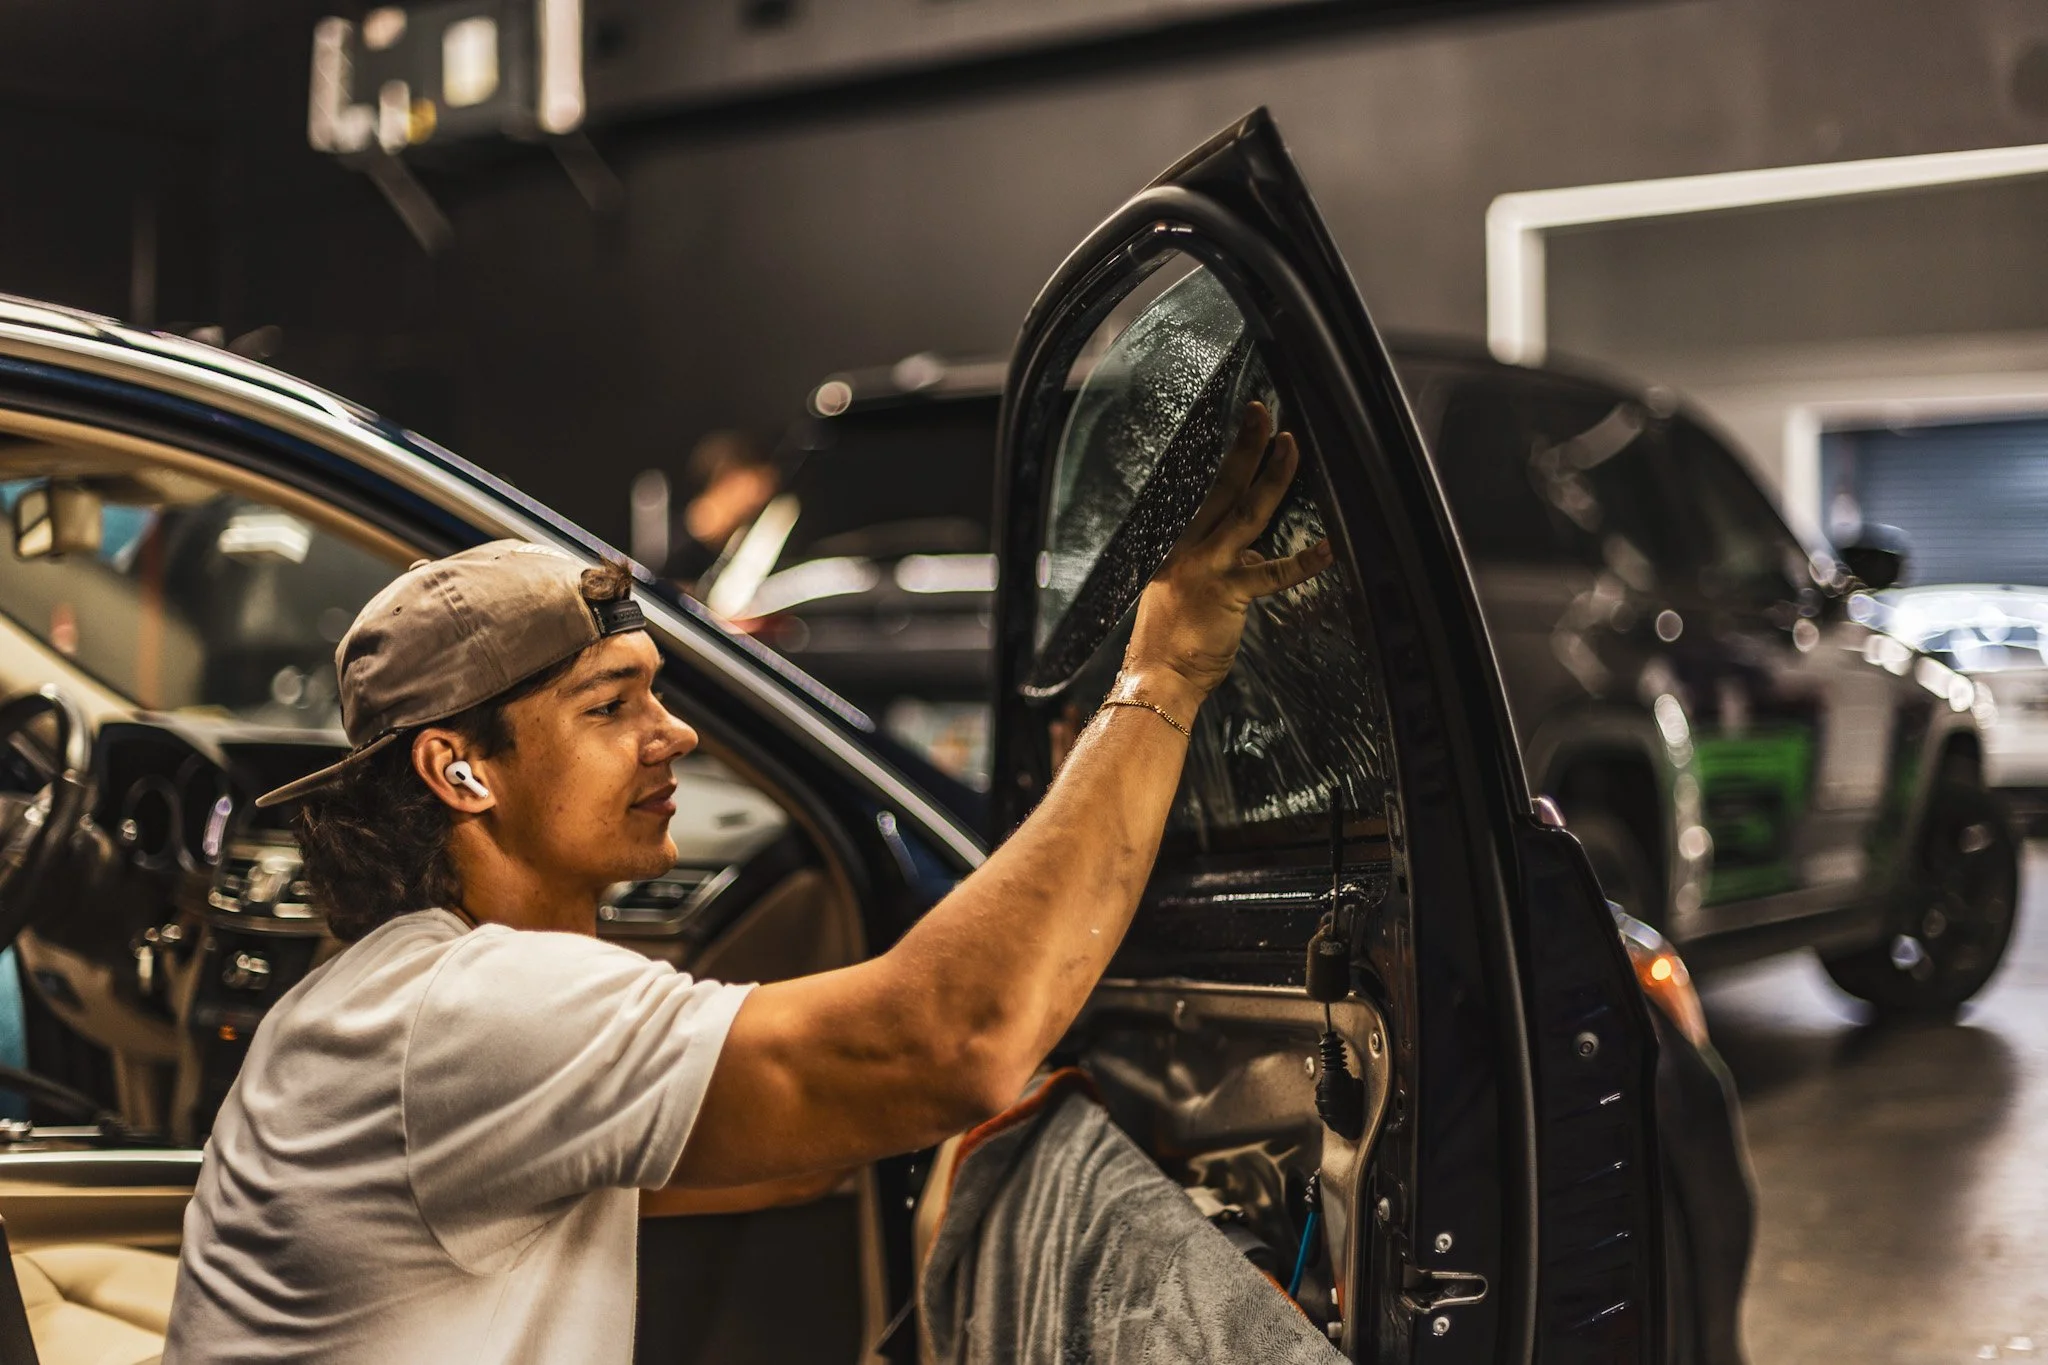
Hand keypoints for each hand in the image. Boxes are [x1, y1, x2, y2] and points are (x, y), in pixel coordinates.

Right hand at [1120, 402, 1332, 717]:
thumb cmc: (1171, 642)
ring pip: (1246, 513)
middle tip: (1261, 412)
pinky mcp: (1227, 594)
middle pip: (1223, 487)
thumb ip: (1222, 567)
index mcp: (1180, 546)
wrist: (1156, 677)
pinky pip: (1271, 574)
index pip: (1209, 493)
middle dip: (1245, 446)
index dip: (1231, 459)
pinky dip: (1302, 562)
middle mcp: (1191, 549)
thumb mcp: (1187, 592)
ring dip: (1272, 477)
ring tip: (1291, 447)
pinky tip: (1327, 549)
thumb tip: (1253, 554)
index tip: (1247, 428)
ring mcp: (1208, 568)